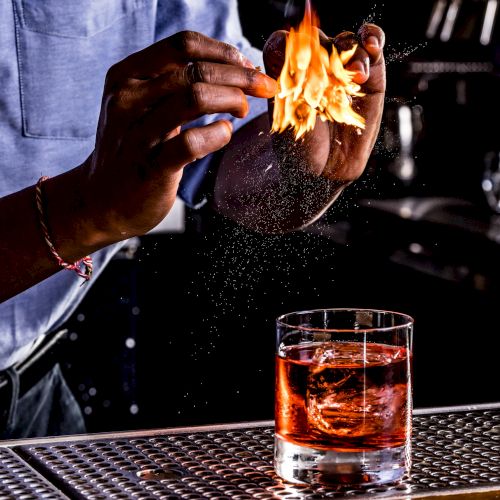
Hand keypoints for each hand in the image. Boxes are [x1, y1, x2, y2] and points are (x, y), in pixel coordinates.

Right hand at [79, 30, 276, 242]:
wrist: (101, 200)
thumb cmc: (132, 148)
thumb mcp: (141, 105)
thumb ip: (174, 84)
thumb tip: (231, 67)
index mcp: (126, 76)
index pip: (183, 46)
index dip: (224, 52)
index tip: (248, 64)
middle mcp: (127, 99)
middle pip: (195, 69)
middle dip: (240, 75)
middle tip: (262, 88)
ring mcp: (137, 134)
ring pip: (195, 98)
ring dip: (232, 99)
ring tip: (242, 109)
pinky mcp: (151, 168)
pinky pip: (193, 142)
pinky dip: (218, 134)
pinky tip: (225, 133)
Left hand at [263, 23, 384, 184]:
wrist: (320, 173)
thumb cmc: (297, 147)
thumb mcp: (281, 111)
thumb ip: (283, 76)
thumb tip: (284, 38)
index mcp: (291, 74)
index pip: (288, 42)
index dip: (290, 42)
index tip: (294, 52)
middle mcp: (316, 69)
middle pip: (321, 38)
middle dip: (323, 48)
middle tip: (324, 70)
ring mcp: (343, 73)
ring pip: (348, 41)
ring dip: (350, 48)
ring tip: (354, 74)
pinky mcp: (370, 81)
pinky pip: (373, 50)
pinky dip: (374, 40)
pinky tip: (372, 46)